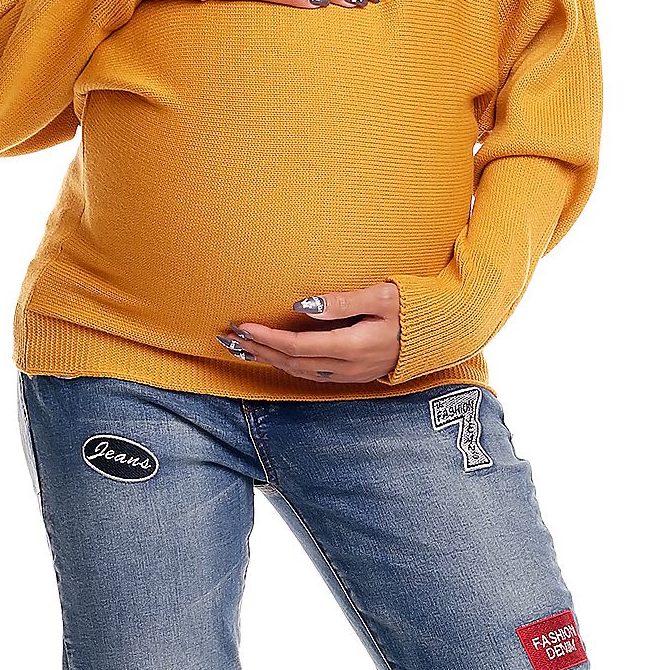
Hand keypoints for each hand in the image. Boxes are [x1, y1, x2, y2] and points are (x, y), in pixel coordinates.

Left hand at [219, 281, 401, 383]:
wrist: (441, 332)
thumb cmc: (413, 306)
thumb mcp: (381, 295)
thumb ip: (342, 302)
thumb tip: (302, 307)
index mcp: (354, 346)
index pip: (299, 346)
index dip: (267, 337)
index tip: (242, 325)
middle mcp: (349, 366)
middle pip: (292, 362)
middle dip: (258, 350)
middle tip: (228, 337)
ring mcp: (352, 374)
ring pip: (300, 372)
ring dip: (269, 360)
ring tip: (242, 348)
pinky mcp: (353, 374)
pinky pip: (312, 374)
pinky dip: (287, 365)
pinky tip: (274, 357)